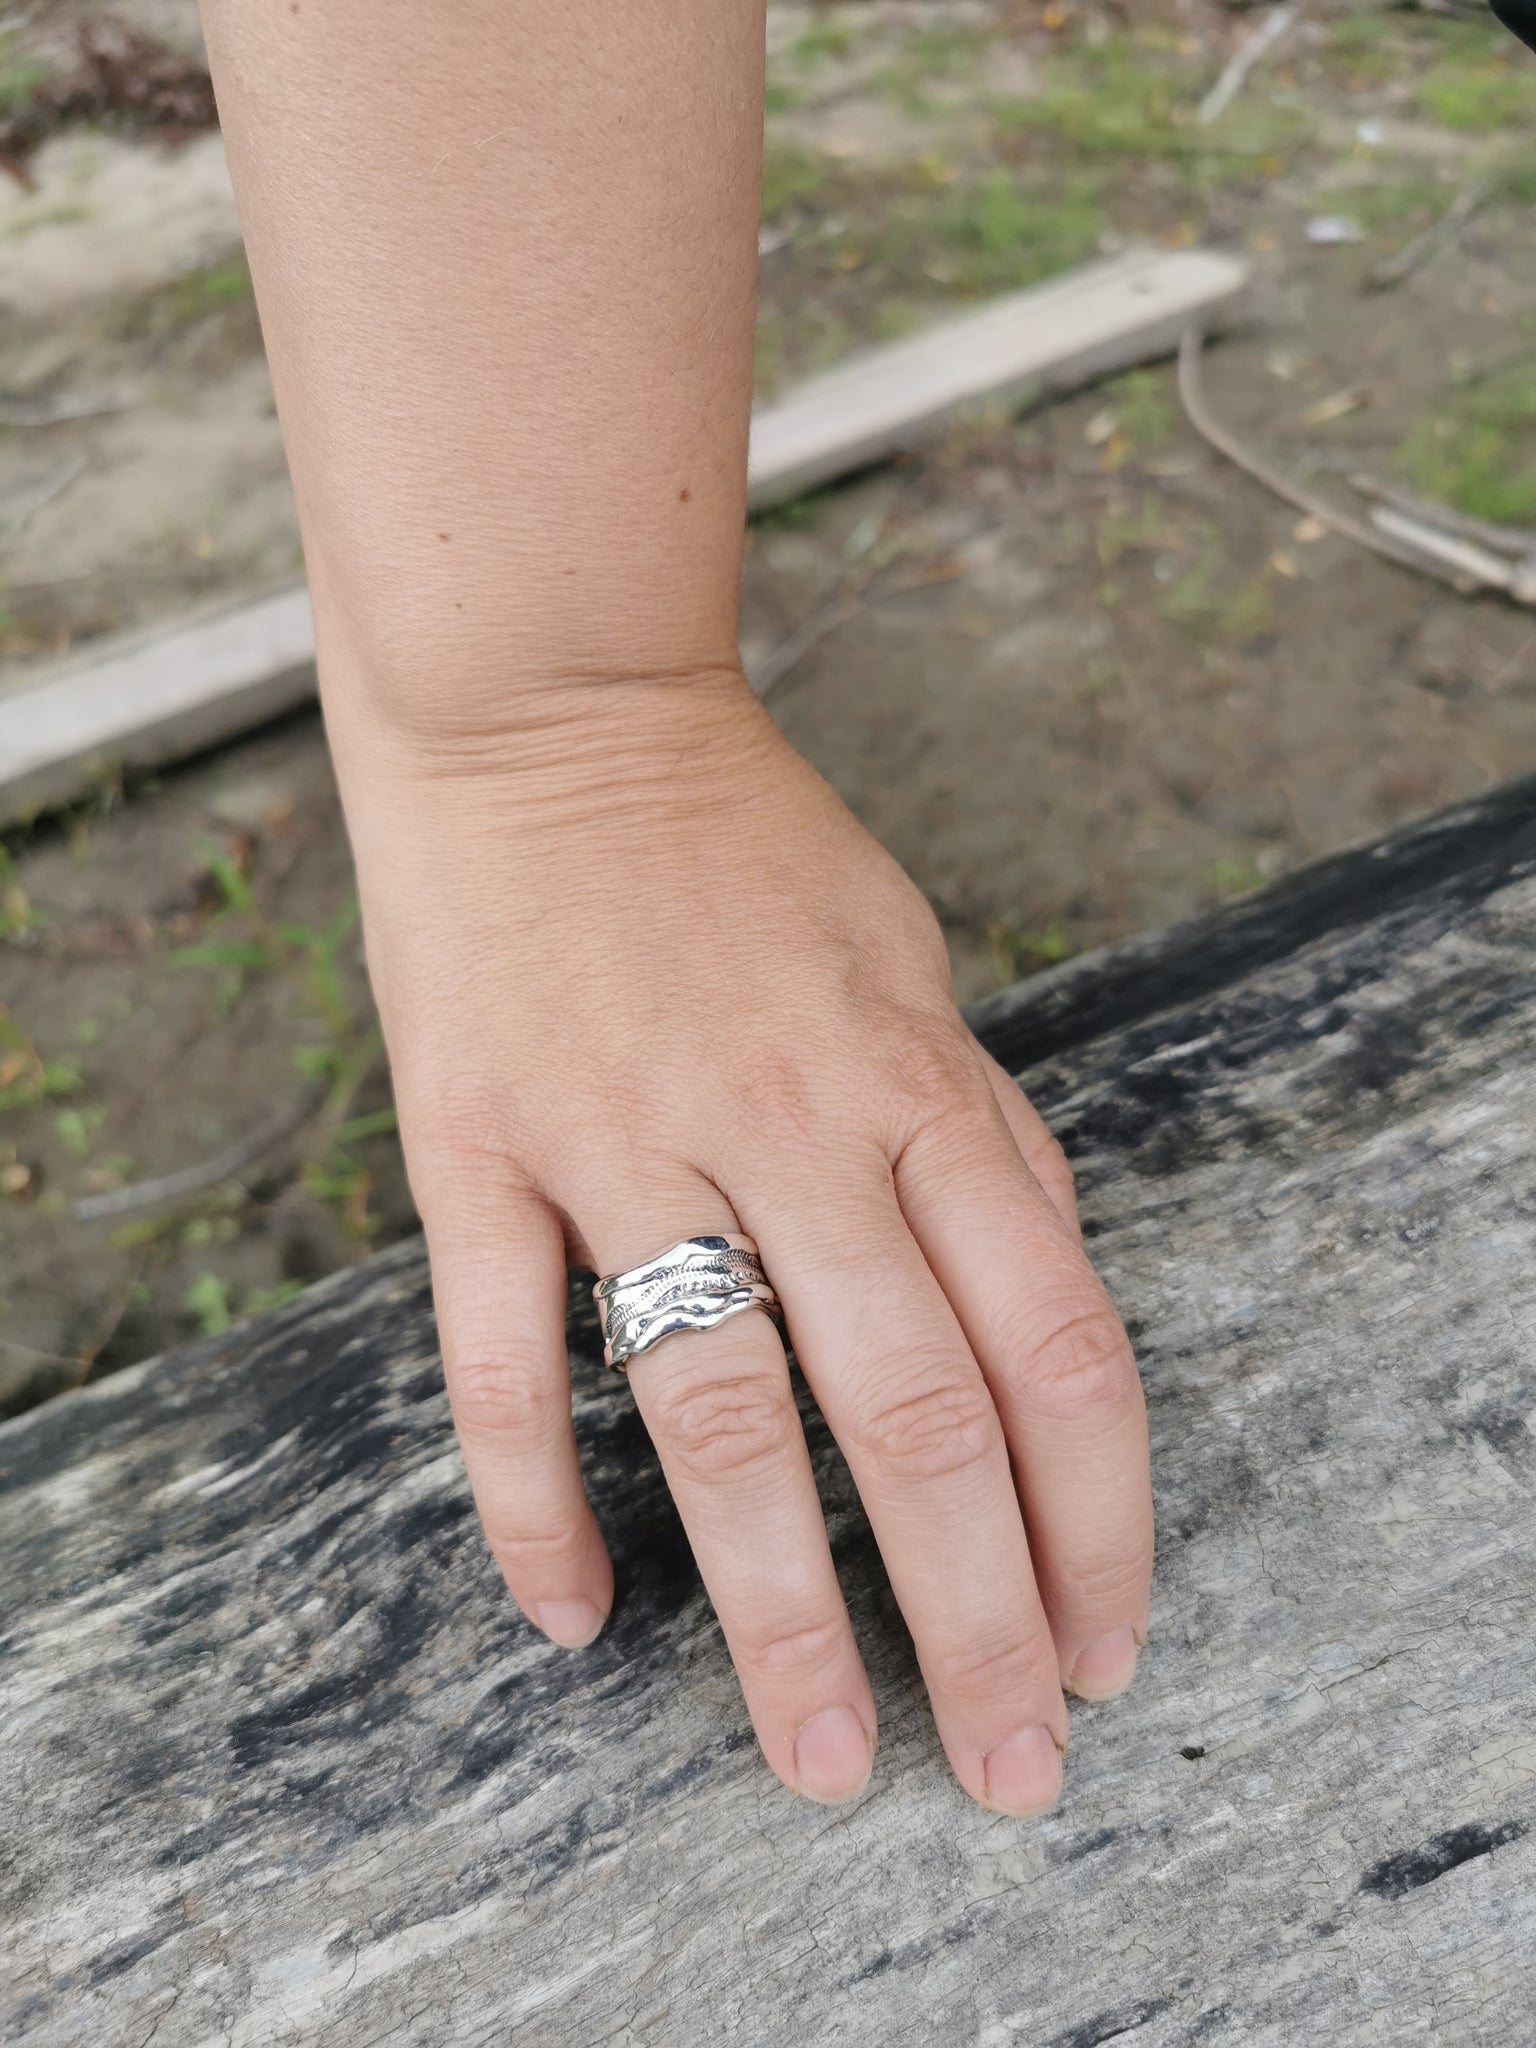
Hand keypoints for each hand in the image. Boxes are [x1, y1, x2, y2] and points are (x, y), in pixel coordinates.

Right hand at [331, 671, 1152, 1813]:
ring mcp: (622, 1138)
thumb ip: (981, 1136)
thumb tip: (1042, 1301)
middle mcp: (789, 1123)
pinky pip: (499, 1360)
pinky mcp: (476, 1147)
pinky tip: (569, 1617)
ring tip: (820, 1753)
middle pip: (914, 1413)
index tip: (1105, 1643)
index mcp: (916, 1081)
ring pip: (720, 1416)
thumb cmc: (748, 849)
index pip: (1053, 1344)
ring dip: (778, 1612)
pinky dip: (532, 1505)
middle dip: (976, 1615)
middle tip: (1008, 1765)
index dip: (1099, 1517)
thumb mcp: (914, 967)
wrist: (550, 710)